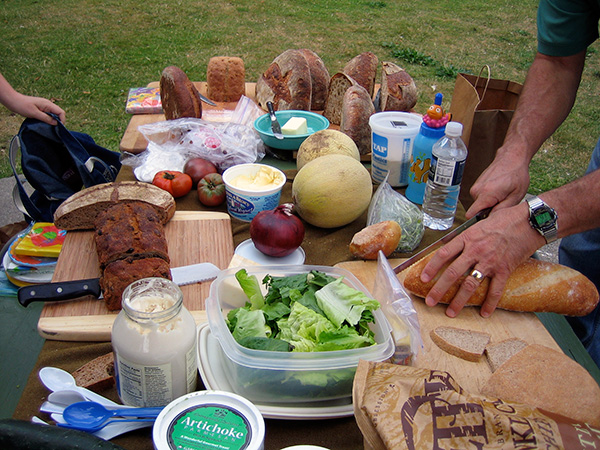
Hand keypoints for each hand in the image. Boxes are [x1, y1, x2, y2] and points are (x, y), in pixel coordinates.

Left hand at [12, 93, 65, 124]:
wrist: (13, 101)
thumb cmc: (22, 106)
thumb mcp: (34, 113)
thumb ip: (46, 118)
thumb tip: (56, 123)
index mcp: (48, 104)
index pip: (61, 112)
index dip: (62, 120)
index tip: (58, 127)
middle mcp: (48, 104)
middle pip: (58, 113)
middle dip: (58, 121)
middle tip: (54, 128)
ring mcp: (44, 106)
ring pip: (54, 114)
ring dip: (53, 120)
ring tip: (48, 126)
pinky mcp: (41, 109)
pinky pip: (48, 114)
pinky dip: (48, 119)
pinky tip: (44, 123)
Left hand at [420, 203, 544, 316]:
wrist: (529, 222)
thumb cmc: (504, 220)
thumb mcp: (479, 224)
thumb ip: (467, 236)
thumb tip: (454, 245)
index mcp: (467, 238)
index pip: (443, 254)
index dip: (431, 267)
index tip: (423, 279)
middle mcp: (475, 251)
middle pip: (452, 273)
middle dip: (439, 290)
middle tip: (430, 302)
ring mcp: (489, 262)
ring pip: (470, 285)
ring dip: (459, 301)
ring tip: (451, 313)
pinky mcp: (504, 269)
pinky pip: (495, 290)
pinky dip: (490, 304)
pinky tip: (484, 314)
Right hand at [466, 149, 530, 218]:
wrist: (511, 158)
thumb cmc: (516, 174)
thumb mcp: (516, 196)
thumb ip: (502, 210)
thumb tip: (492, 220)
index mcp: (486, 194)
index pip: (471, 215)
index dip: (479, 221)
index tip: (488, 222)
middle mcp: (477, 191)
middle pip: (478, 211)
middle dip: (489, 211)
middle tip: (503, 203)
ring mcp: (475, 187)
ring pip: (480, 205)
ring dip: (490, 204)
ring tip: (502, 195)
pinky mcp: (476, 186)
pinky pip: (480, 198)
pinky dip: (489, 198)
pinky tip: (498, 191)